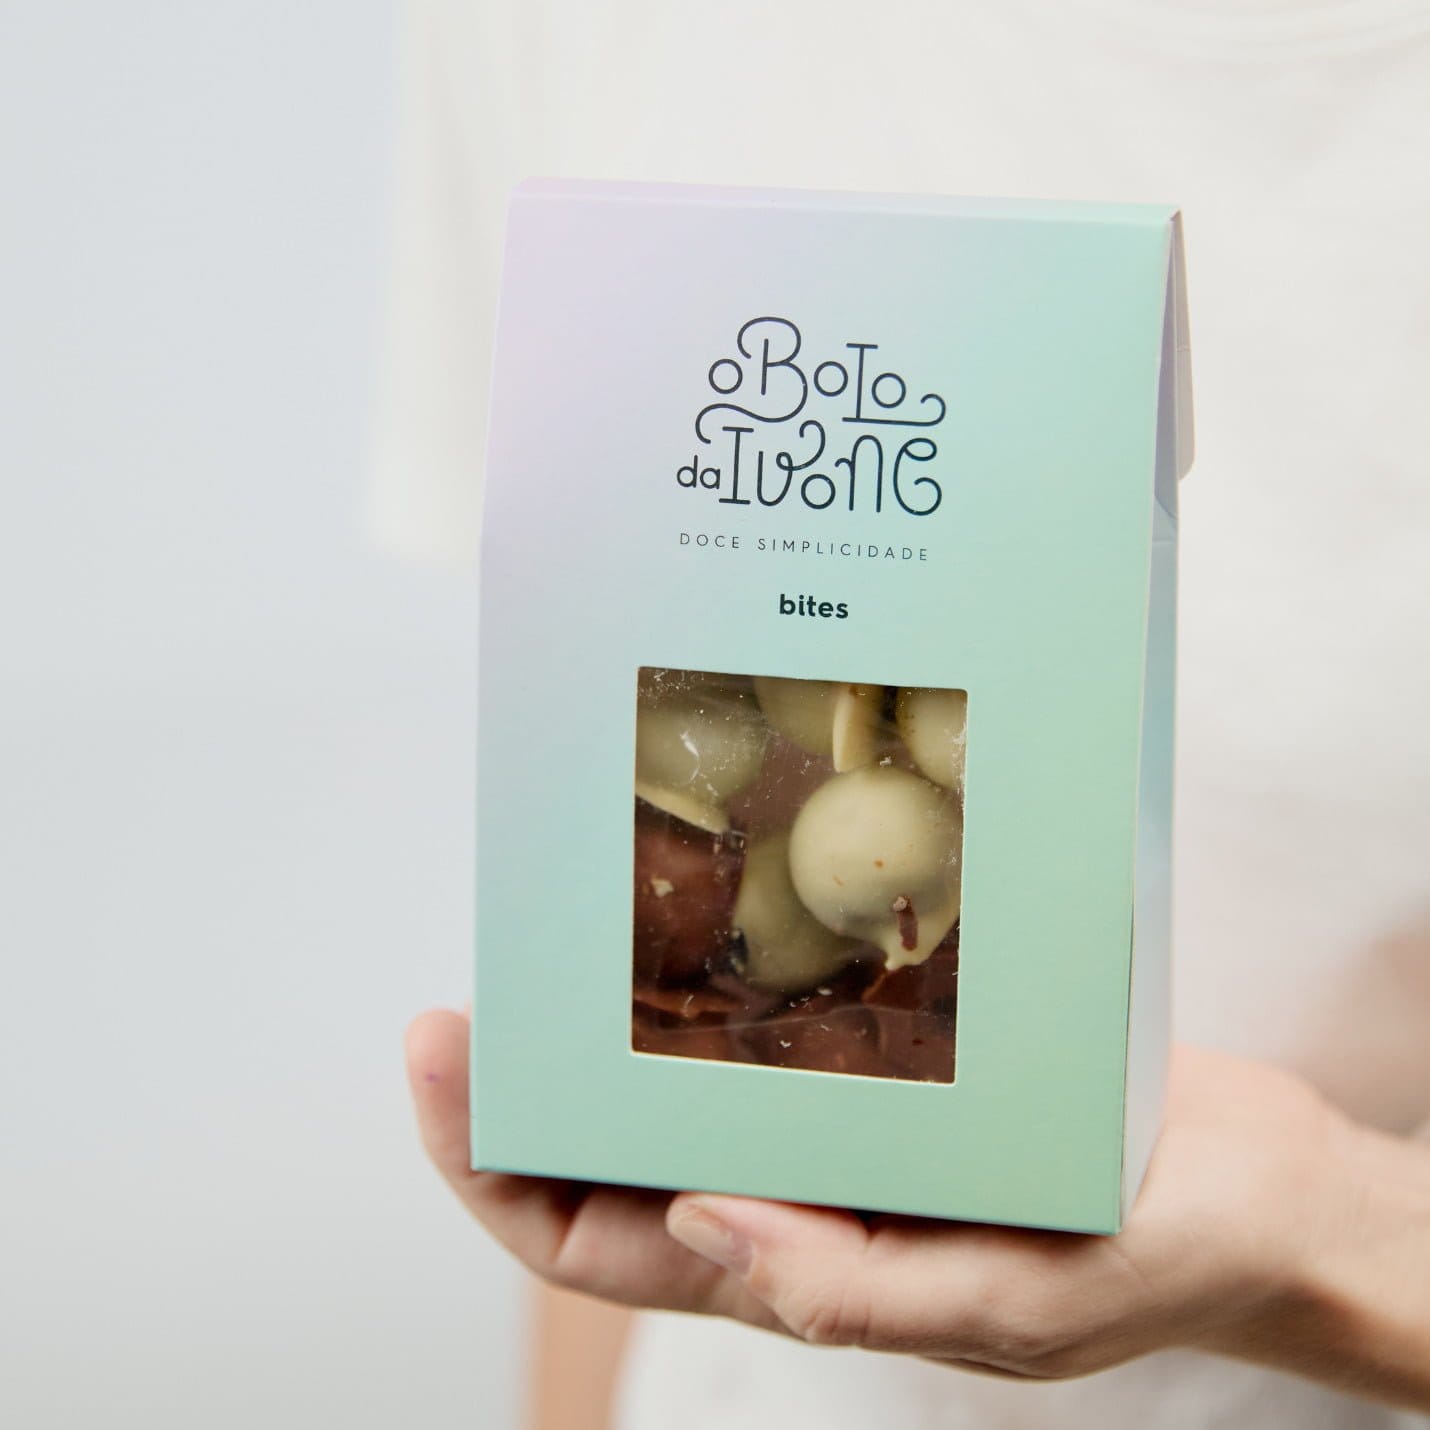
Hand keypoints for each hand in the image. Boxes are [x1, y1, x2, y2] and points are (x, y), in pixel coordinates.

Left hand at [405, 1010, 1429, 1406]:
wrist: (1254, 1184)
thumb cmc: (1149, 1255)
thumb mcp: (1009, 1302)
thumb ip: (849, 1289)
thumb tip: (699, 1220)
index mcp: (801, 1273)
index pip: (603, 1243)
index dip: (498, 1174)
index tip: (444, 1069)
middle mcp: (797, 1198)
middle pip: (610, 1164)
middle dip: (517, 1094)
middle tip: (460, 1000)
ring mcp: (837, 1128)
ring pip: (678, 1092)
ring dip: (601, 1035)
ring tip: (546, 954)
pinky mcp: (888, 1062)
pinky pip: (770, 1033)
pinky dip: (714, 993)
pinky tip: (694, 930)